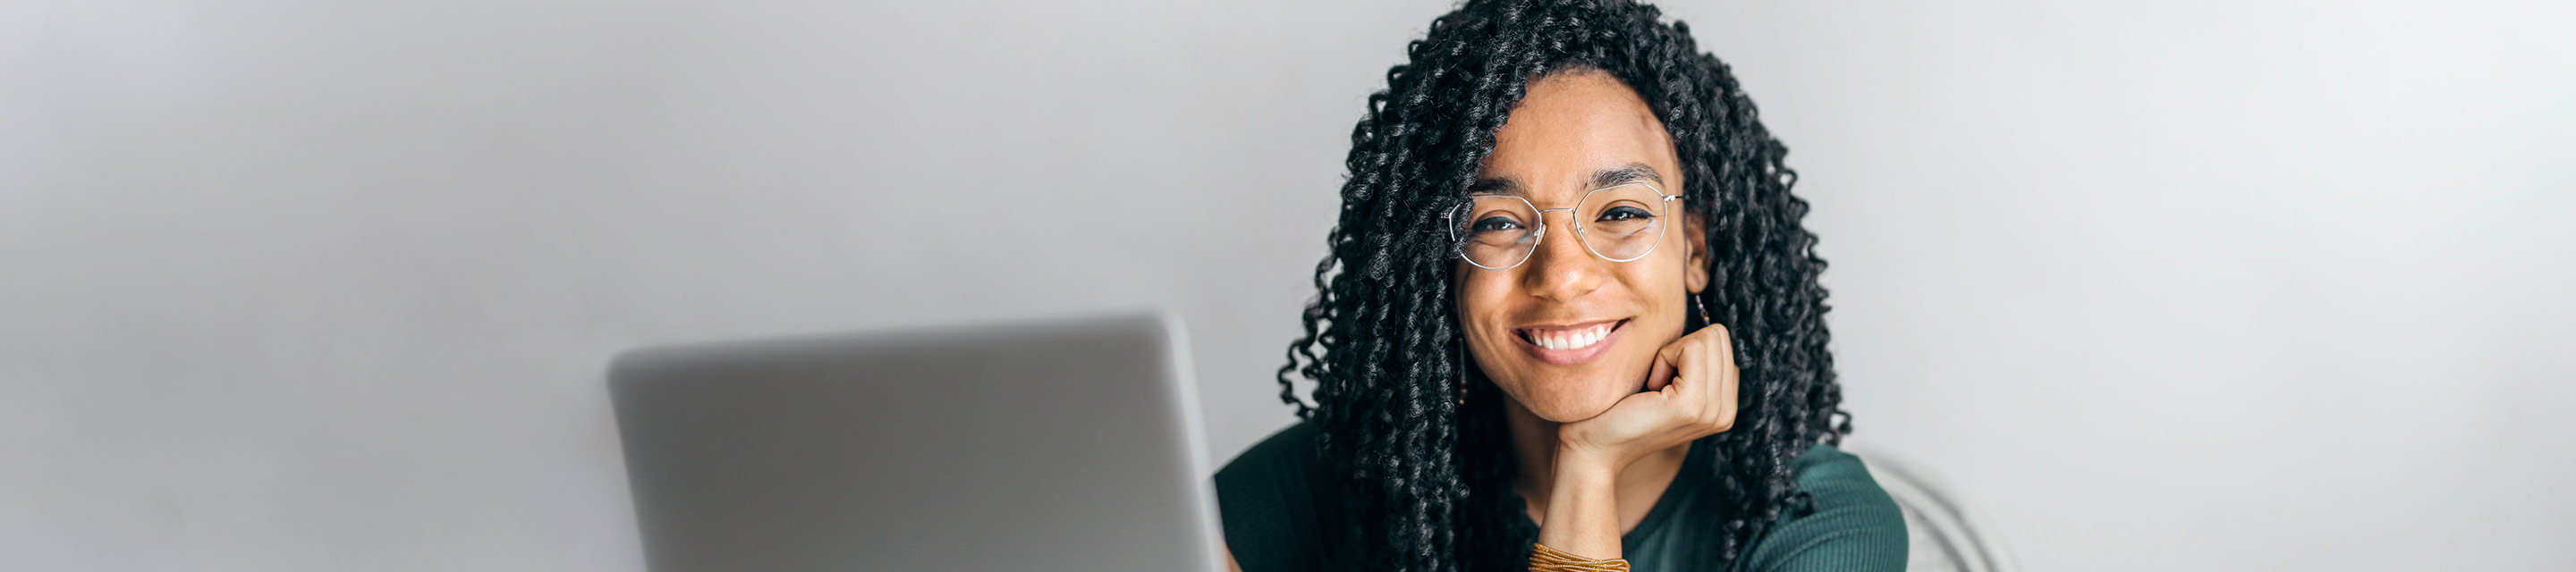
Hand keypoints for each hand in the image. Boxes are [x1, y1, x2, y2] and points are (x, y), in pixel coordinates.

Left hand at [1555, 324, 1738, 469]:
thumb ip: (1694, 362)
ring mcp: (1712, 410)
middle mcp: (1726, 411)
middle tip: (1655, 383)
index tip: (1661, 380)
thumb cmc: (1620, 409)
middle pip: (1718, 336)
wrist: (1593, 447)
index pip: (1723, 343)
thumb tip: (1705, 326)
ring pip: (1708, 338)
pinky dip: (1665, 356)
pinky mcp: (1692, 405)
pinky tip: (1649, 388)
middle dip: (1681, 349)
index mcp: (1724, 405)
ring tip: (1652, 387)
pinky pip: (1692, 347)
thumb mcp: (1668, 382)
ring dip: (1672, 353)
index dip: (1685, 350)